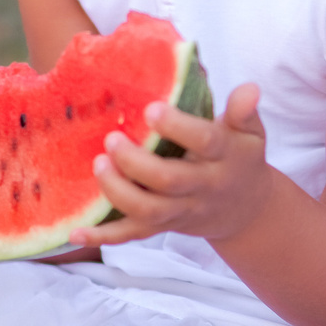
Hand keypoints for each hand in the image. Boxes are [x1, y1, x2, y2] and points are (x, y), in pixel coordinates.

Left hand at [72, 82, 271, 246]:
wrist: (245, 209)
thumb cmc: (239, 157)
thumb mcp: (249, 133)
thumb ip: (243, 110)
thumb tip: (249, 88)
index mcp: (225, 157)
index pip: (205, 142)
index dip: (178, 127)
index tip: (151, 108)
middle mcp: (203, 187)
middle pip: (169, 181)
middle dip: (136, 162)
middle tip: (112, 138)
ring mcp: (181, 211)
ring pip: (148, 211)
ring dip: (118, 192)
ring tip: (98, 164)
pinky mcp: (162, 226)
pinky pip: (132, 235)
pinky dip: (103, 236)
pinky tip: (76, 232)